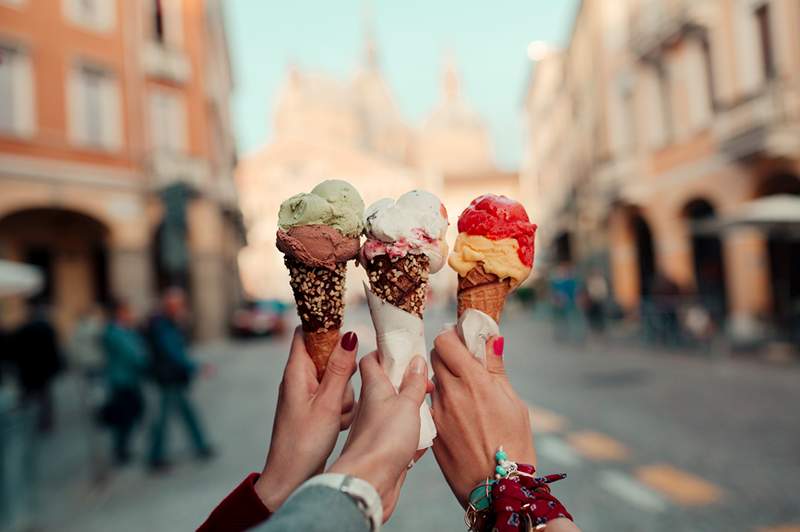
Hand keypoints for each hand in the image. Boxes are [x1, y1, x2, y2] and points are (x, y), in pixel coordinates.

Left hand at [254, 327, 356, 510]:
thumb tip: (349, 336)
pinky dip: (341, 408)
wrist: (290, 478)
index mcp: (296, 372)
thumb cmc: (304, 443)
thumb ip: (340, 369)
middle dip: (343, 370)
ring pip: (335, 378)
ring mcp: (306, 395)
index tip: (347, 335)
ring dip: (344, 394)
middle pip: (326, 355)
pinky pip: (334, 398)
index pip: (306, 333)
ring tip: (338, 416)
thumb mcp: (328, 403)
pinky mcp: (314, 409)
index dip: (326, 328)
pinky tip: (339, 425)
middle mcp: (298, 380)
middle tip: (342, 393)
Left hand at [329, 352, 428, 520]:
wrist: (367, 485)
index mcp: (372, 388)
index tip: (406, 348)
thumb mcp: (404, 403)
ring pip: (395, 412)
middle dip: (407, 382)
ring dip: (412, 409)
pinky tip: (424, 439)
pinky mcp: (383, 451)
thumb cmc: (381, 441)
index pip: (372, 360)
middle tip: (426, 382)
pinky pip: (399, 437)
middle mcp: (370, 407)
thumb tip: (416, 360)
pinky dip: (413, 436)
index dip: (387, 352)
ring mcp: (375, 430)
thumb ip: (412, 383)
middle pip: (386, 385)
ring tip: (430, 408)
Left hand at [430, 328, 534, 506]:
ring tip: (466, 396)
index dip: (452, 337)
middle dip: (448, 356)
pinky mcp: (432, 431)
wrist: (497, 489)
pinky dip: (443, 404)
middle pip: (435, 358)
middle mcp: (450, 393)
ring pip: (434, 383)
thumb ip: (496, 368)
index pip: (444, 341)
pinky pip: (432, 407)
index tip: (461, 340)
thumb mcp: (513, 402)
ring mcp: (437, 413)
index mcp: (473, 380)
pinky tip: (460, 417)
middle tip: (463, 363)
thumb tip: (491, 338)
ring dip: (446, 381)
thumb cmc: (514, 444)